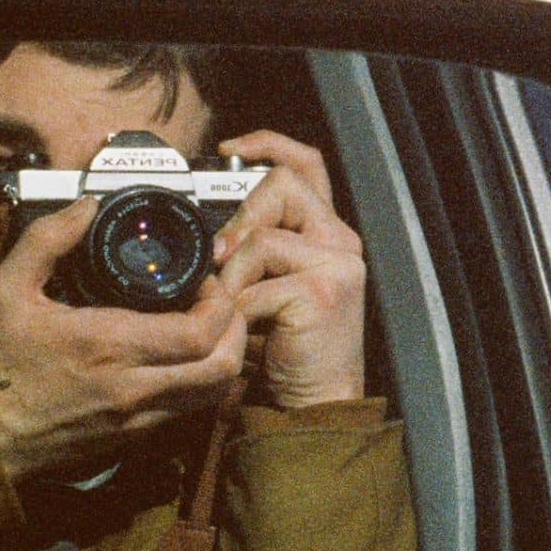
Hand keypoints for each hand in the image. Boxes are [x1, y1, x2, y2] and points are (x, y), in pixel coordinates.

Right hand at [0, 199, 248, 483]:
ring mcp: (138, 418)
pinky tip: (186, 357)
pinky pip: (191, 410)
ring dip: (225, 356)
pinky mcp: (135, 438)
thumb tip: (88, 206)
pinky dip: (203, 382)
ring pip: (215, 393)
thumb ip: (48, 239)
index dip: (221, 302)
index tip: (207, 279)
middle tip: (220, 302)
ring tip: (209, 327)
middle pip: (223, 366)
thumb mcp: (6, 288)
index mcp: (108, 346)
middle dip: (237, 328)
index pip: (200, 332)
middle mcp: (133, 387)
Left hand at [210, 131, 368, 409]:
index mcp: (326, 234)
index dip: (268, 144)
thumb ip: (251, 253)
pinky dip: (238, 311)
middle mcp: (339, 240)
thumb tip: (210, 237)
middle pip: (280, 185)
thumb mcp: (263, 290)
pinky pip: (255, 283)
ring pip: (259, 236)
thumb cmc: (281, 352)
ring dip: (231, 279)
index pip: (304, 164)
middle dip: (239, 221)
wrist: (310, 406)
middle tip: (224, 264)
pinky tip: (249, 333)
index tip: (228, 149)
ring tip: (236, 312)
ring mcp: (337, 262)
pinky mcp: (323, 290)